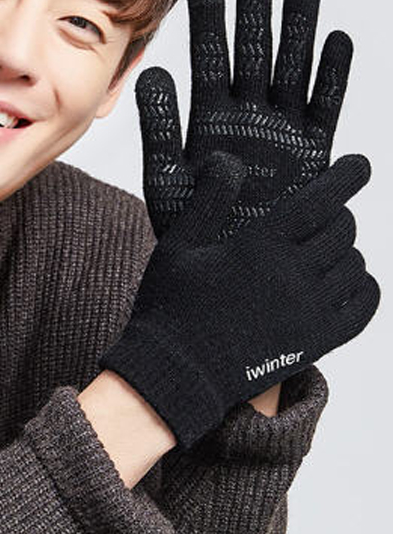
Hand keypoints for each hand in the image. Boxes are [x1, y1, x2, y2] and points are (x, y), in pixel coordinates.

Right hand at [99, 151, 379, 449]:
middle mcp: (291, 276)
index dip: (346, 178)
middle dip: (339, 215)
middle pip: (342, 231)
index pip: (319, 201)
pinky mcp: (314, 343)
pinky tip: (351, 282)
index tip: (360, 165)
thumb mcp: (178, 247)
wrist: (175, 374)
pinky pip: (361, 310)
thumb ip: (208, 201)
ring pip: (354, 267)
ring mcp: (307, 312)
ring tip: (331, 248)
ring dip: (347, 251)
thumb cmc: (170, 308)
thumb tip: (227, 159)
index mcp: (259, 247)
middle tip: (327, 214)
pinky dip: (364, 289)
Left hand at [137, 0, 352, 239]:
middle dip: (255, 10)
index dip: (209, 23)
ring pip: (292, 68)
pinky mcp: (313, 151)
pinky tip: (336, 39)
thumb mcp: (166, 177)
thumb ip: (160, 127)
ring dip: (297, 30)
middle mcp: (247, 117)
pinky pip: (326, 106)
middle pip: (254, 53)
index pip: (209, 60)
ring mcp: (282, 130)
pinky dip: (332, 76)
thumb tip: (151, 72)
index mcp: (209, 118)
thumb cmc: (194, 229)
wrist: (232, 271)